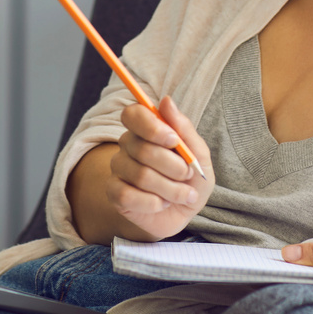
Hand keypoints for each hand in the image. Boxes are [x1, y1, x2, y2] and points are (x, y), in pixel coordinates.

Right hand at [105, 96, 213, 240]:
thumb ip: (183, 128)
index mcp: (146, 129)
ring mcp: (118, 168)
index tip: (174, 141)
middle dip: (174, 166)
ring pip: (140, 175)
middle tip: (188, 174)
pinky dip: (154, 203)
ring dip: (170, 189)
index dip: (152, 127)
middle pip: (142, 149)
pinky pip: (128, 196)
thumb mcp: (198, 154)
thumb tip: (166, 100)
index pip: (133, 114)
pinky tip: (163, 203)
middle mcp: (128, 145)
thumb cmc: (191, 179)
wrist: (184, 212)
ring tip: (182, 194)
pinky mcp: (114, 193)